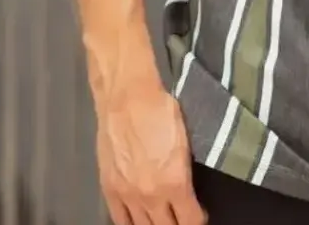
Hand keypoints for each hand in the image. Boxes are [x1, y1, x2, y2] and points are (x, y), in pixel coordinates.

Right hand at [95, 74, 206, 224]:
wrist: (128, 96)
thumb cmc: (162, 110)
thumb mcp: (186, 141)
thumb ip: (185, 172)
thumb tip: (187, 189)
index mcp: (175, 183)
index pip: (190, 220)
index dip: (198, 221)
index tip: (199, 216)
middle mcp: (151, 196)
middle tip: (181, 218)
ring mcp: (128, 195)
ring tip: (162, 219)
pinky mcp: (109, 188)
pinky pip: (120, 219)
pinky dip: (131, 222)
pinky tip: (139, 219)